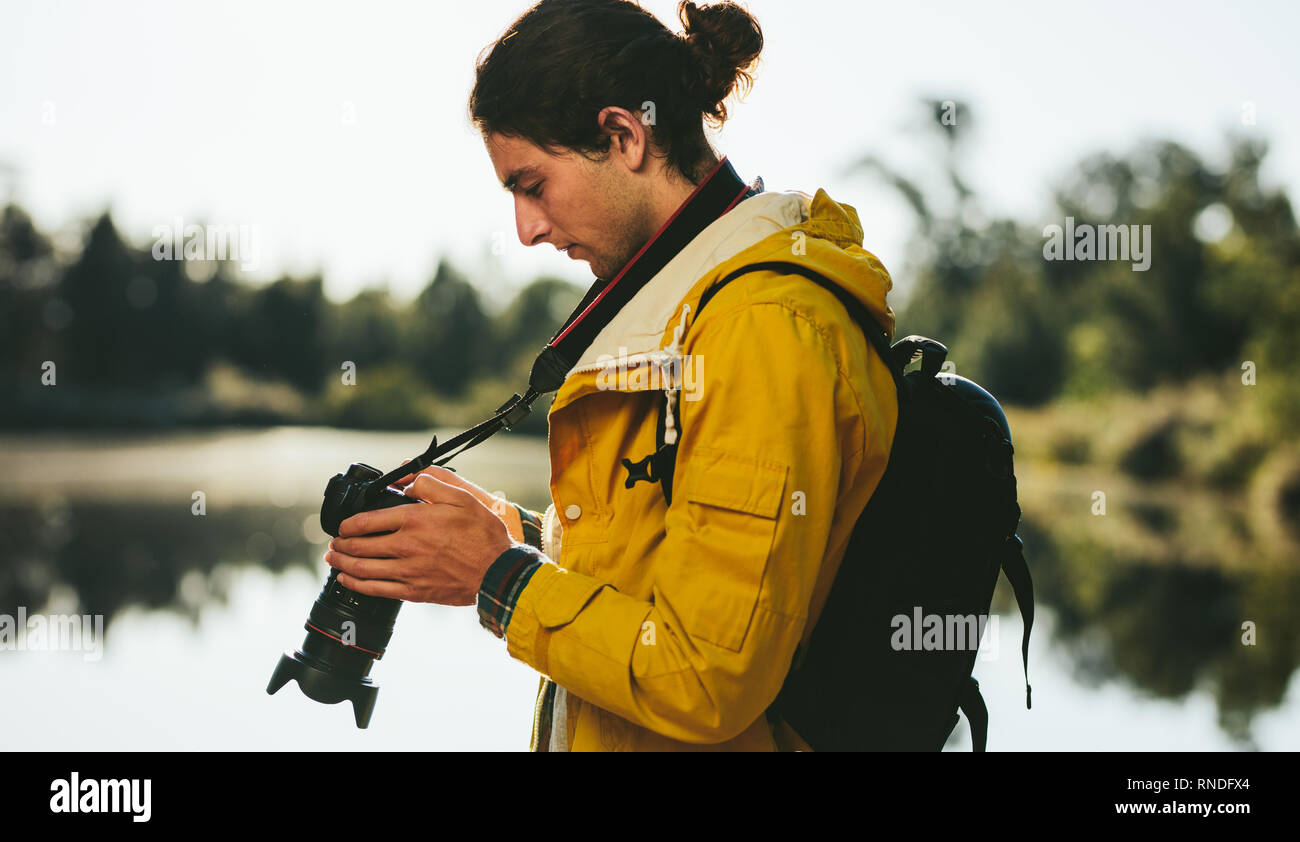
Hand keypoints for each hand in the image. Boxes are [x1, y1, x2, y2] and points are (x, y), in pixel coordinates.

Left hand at [326, 467, 514, 605]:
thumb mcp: (462, 496)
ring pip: (363, 568)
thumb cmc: (482, 534)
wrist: (497, 571)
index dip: (349, 523)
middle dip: (342, 543)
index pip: (368, 521)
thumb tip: (407, 481)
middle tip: (335, 541)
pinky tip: (347, 579)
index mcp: (414, 520)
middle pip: (360, 545)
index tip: (343, 525)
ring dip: (343, 562)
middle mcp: (406, 546)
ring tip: (333, 558)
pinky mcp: (413, 591)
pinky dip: (356, 584)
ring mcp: (407, 571)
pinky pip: (375, 589)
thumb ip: (431, 482)